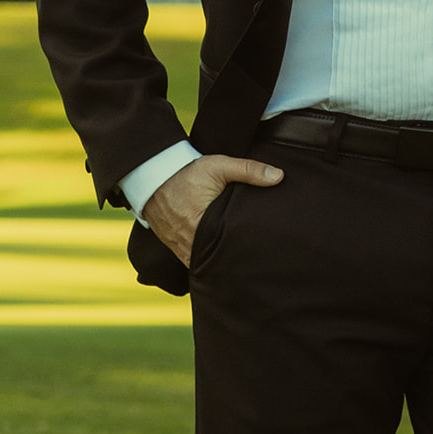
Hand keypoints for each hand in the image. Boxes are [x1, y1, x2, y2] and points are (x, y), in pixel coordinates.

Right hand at [142, 152, 282, 267]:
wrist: (154, 176)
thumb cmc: (187, 172)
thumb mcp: (219, 166)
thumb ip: (249, 170)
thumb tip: (278, 177)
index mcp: (203, 226)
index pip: (230, 248)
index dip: (246, 251)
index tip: (262, 254)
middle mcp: (191, 243)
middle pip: (218, 260)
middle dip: (235, 262)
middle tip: (257, 264)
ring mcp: (181, 249)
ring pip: (206, 265)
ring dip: (220, 264)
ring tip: (241, 267)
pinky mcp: (176, 249)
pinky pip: (194, 263)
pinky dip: (206, 263)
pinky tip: (220, 263)